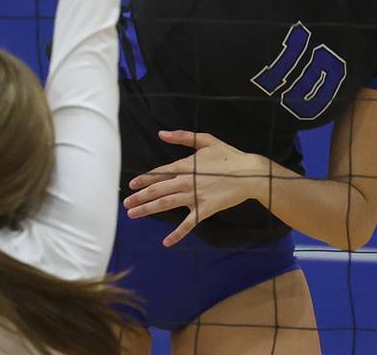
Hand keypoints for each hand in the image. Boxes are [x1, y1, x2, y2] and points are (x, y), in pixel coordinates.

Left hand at [124, 130, 270, 246]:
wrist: (249, 173)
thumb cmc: (229, 155)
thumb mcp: (206, 140)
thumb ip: (183, 137)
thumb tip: (162, 133)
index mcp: (185, 165)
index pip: (159, 173)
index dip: (144, 179)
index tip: (132, 184)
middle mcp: (186, 181)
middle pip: (158, 190)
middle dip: (140, 197)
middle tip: (126, 204)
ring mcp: (194, 196)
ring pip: (165, 204)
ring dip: (147, 210)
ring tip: (133, 214)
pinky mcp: (204, 210)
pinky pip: (188, 224)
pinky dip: (177, 234)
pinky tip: (166, 242)